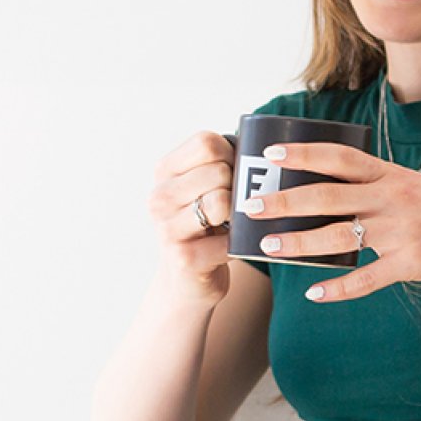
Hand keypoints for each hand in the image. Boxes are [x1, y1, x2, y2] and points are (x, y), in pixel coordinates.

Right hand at [146, 131, 236, 302]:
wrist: (186, 282)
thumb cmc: (205, 226)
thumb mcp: (200, 188)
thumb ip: (218, 161)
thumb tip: (262, 138)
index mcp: (164, 172)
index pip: (206, 142)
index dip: (232, 153)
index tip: (235, 172)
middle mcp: (159, 198)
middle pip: (219, 170)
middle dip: (241, 186)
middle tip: (238, 204)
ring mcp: (167, 229)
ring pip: (222, 201)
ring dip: (240, 213)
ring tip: (236, 222)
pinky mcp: (184, 258)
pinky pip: (230, 239)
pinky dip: (241, 243)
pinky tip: (235, 246)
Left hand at [239, 142, 420, 302]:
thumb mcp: (414, 185)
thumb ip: (376, 184)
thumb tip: (329, 185)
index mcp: (392, 175)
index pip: (340, 158)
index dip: (304, 154)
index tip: (271, 154)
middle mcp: (393, 198)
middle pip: (328, 196)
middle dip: (285, 200)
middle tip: (250, 205)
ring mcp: (402, 232)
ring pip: (339, 236)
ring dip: (299, 242)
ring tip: (268, 247)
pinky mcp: (412, 264)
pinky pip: (367, 278)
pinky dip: (338, 288)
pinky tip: (314, 292)